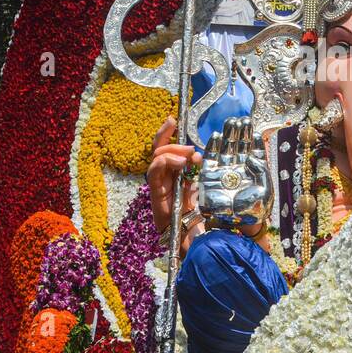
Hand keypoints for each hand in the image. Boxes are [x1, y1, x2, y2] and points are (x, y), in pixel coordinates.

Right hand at [147, 116, 200, 233]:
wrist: (187, 233)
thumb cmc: (192, 210)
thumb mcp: (196, 185)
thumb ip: (193, 170)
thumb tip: (197, 156)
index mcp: (170, 171)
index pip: (164, 147)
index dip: (166, 132)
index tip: (173, 119)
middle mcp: (161, 175)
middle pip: (159, 149)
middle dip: (174, 142)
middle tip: (191, 149)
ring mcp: (157, 183)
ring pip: (156, 157)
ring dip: (172, 152)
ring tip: (188, 156)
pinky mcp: (155, 191)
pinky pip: (154, 171)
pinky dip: (166, 162)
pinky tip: (181, 164)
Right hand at [198, 117, 271, 231]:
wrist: (235, 224)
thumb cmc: (253, 210)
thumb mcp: (265, 189)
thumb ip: (261, 170)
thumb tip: (251, 156)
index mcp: (253, 173)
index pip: (254, 151)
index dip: (253, 139)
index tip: (253, 127)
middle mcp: (238, 170)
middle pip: (239, 146)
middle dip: (240, 133)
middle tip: (240, 119)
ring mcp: (224, 172)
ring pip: (226, 149)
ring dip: (228, 135)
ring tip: (231, 121)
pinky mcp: (210, 177)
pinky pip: (210, 158)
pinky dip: (213, 146)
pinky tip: (217, 135)